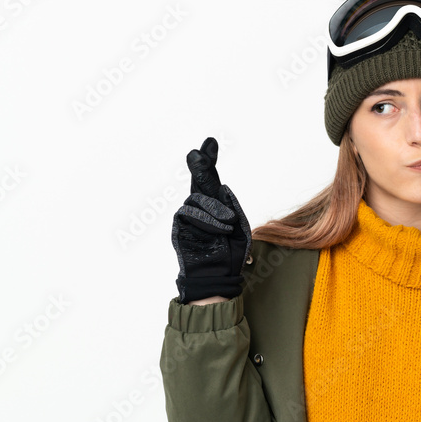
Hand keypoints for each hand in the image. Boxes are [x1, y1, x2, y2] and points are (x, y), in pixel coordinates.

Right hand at [170, 137, 251, 302]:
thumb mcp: (240, 229)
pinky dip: (207, 218)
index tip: (210, 143)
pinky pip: (190, 212)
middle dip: (201, 166)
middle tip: (198, 152)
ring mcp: (188, 218)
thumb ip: (232, 207)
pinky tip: (221, 228)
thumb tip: (222, 186)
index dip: (208, 161)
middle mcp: (200, 209)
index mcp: (216, 207)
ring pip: (197, 198)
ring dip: (215, 208)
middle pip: (199, 182)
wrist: (217, 278)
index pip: (210, 181)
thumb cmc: (230, 256)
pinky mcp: (180, 227)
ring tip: (229, 224)